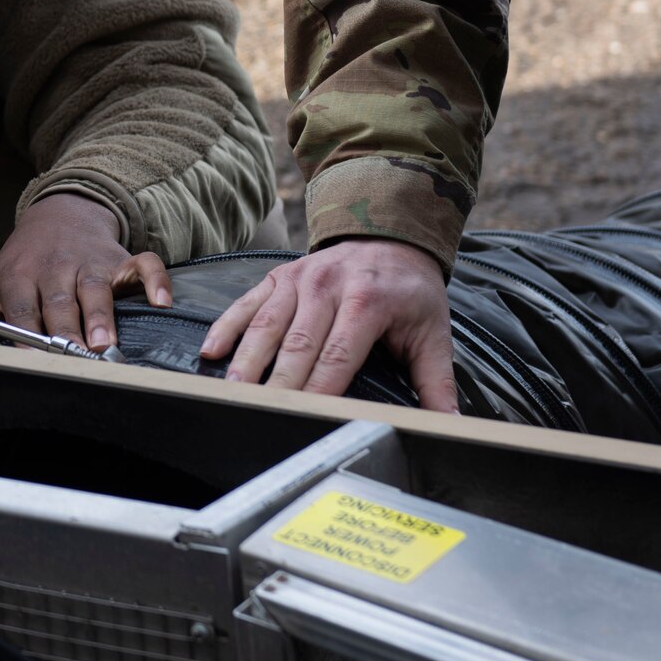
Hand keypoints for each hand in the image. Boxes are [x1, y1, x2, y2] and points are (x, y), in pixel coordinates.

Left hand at [0, 193, 169, 353]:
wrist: (58, 212)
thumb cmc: (24, 260)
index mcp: (20, 277)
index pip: (23, 308)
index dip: (27, 333)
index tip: (31, 359)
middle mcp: (55, 269)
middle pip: (60, 302)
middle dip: (68, 330)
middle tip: (75, 358)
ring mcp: (90, 262)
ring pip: (96, 288)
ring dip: (102, 315)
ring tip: (106, 343)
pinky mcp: (120, 257)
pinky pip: (143, 264)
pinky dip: (154, 281)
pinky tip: (161, 302)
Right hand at [199, 238, 457, 411]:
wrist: (390, 233)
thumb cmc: (409, 291)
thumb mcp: (432, 332)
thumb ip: (436, 382)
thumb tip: (449, 427)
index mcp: (368, 301)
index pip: (338, 356)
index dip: (319, 391)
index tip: (305, 418)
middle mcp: (328, 286)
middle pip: (297, 345)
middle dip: (277, 384)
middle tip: (258, 415)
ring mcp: (299, 278)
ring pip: (266, 325)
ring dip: (247, 361)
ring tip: (230, 392)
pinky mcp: (279, 275)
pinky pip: (247, 302)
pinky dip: (226, 327)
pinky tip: (211, 353)